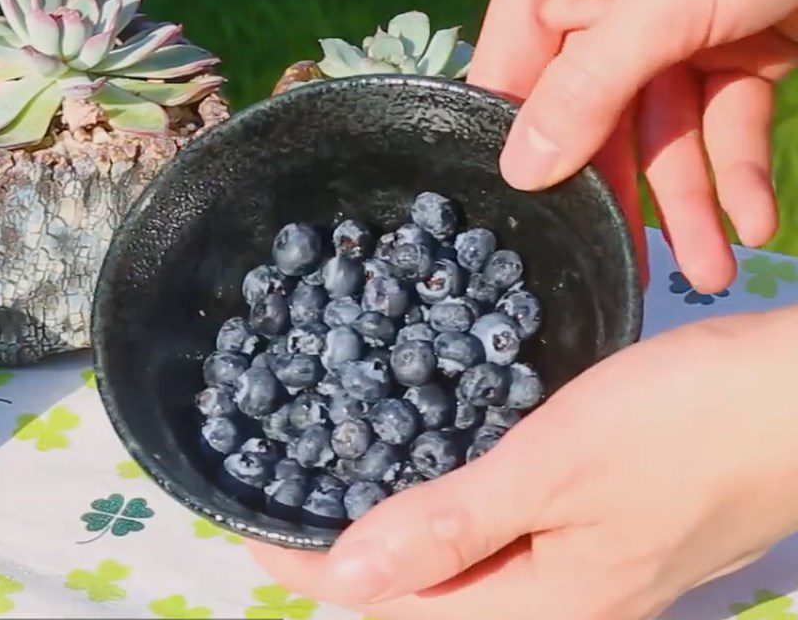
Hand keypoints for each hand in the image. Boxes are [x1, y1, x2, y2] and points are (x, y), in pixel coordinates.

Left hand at [250, 306, 797, 619]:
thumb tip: (345, 579)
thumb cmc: (681, 424)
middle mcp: (565, 600)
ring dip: (403, 534)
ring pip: (467, 567)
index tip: (252, 531)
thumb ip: (456, 525)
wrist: (796, 398)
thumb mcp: (558, 467)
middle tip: (291, 502)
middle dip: (352, 559)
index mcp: (547, 604)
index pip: (398, 608)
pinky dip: (456, 510)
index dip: (315, 572)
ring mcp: (591, 564)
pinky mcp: (608, 521)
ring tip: (346, 486)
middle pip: (431, 598)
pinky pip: (505, 532)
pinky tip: (442, 470)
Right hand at [469, 0, 797, 292]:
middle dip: (624, 190)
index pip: (514, 69)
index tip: (527, 218)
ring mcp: (666, 20)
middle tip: (630, 268)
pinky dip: (735, 167)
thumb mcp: (659, 5)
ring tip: (712, 271)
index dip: (520, 143)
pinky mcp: (729, 42)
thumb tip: (518, 172)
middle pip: (592, 112)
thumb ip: (584, 94)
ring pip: (661, 126)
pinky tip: (752, 220)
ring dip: (688, 199)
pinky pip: (719, 115)